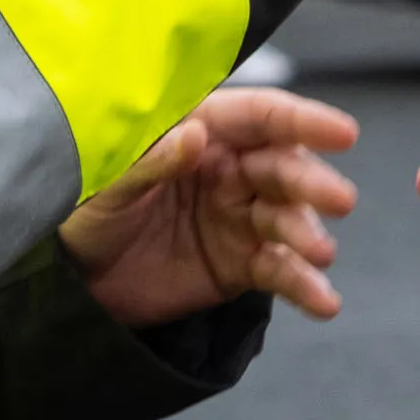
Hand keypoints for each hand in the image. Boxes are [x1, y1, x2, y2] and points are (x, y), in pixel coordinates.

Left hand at [59, 87, 360, 325]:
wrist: (76, 283)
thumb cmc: (85, 215)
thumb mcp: (105, 186)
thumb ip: (149, 161)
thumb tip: (196, 135)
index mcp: (200, 133)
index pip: (259, 117)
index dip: (303, 120)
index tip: (343, 133)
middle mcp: (230, 170)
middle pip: (284, 167)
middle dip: (313, 182)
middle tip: (339, 200)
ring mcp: (240, 218)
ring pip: (289, 219)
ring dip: (310, 234)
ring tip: (319, 255)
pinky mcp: (242, 265)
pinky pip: (281, 270)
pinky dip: (305, 286)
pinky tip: (325, 302)